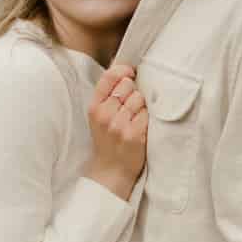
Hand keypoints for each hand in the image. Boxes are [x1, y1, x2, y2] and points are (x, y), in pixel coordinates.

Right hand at [85, 63, 145, 199]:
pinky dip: (147, 118)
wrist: (110, 171)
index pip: (108, 77)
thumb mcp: (98, 117)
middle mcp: (104, 115)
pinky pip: (147, 113)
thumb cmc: (107, 141)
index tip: (130, 72)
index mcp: (94, 108)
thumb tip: (125, 71)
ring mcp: (119, 125)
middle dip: (133, 91)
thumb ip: (108, 96)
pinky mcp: (134, 134)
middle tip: (130, 105)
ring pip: (139, 98)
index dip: (122, 70)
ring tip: (134, 118)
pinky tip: (140, 127)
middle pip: (127, 85)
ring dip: (141, 106)